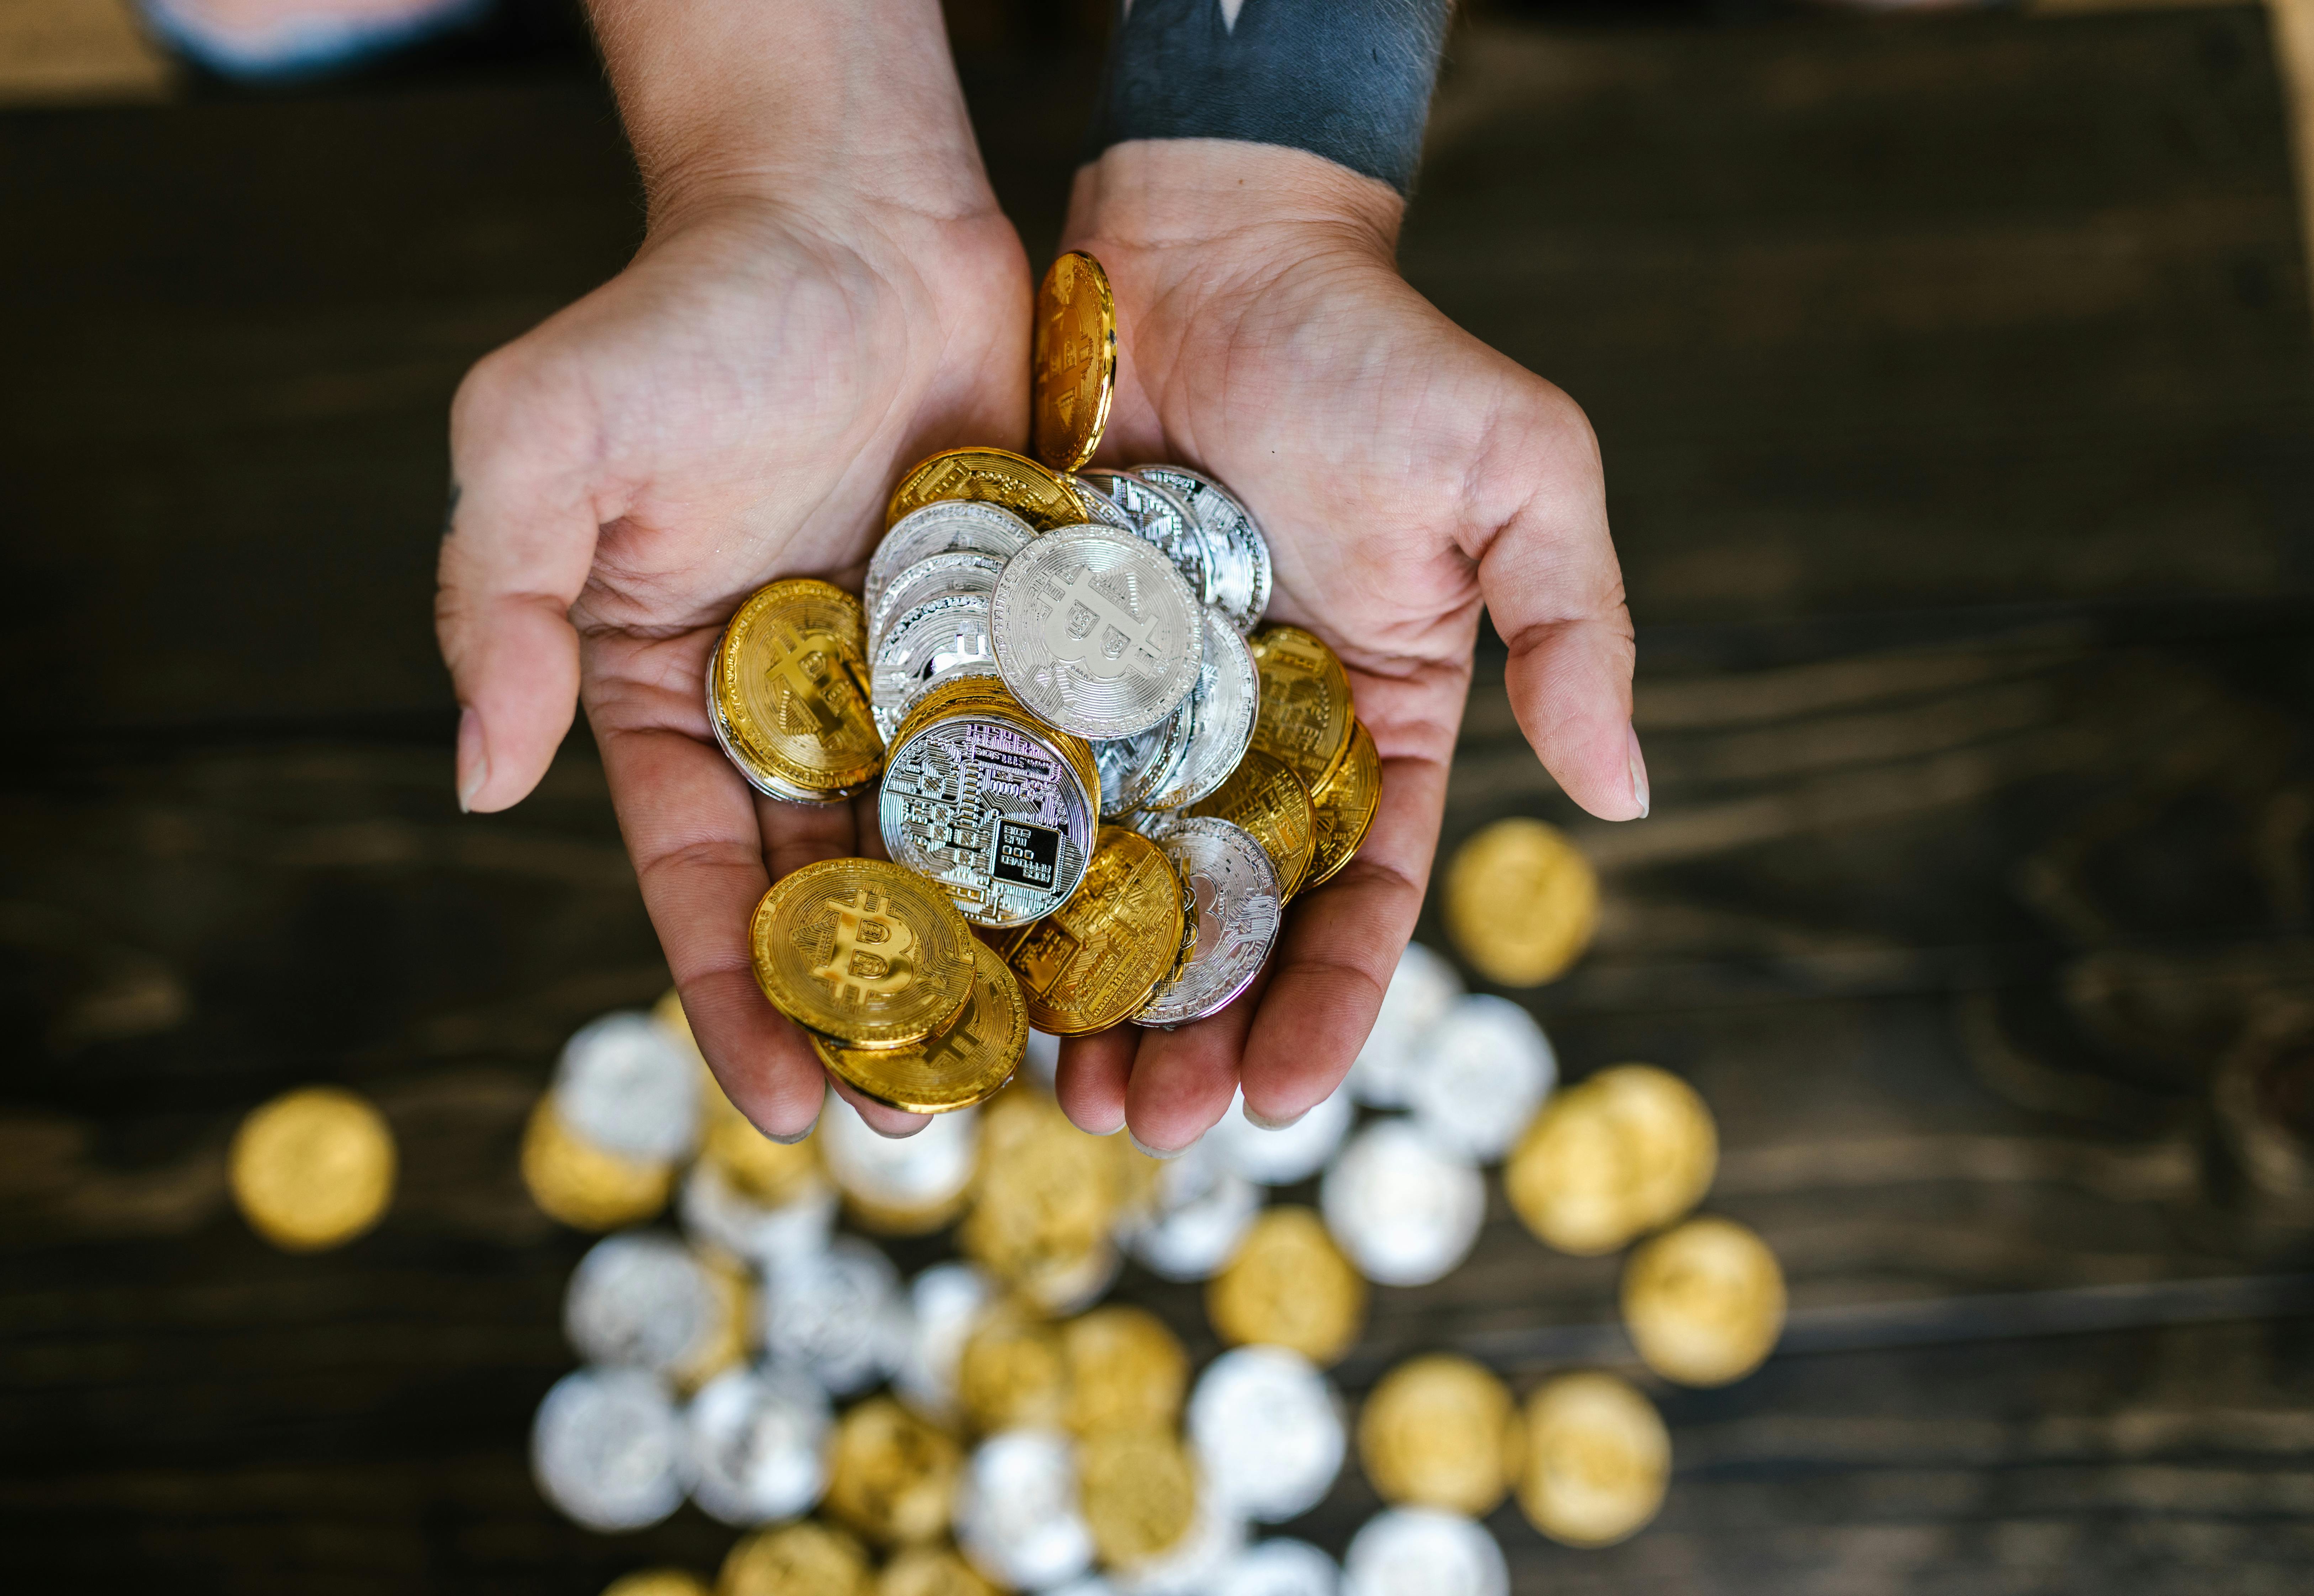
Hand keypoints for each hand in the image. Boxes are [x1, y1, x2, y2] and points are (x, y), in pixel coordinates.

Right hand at [436, 1, 1029, 1139]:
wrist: (844, 208)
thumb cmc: (679, 317)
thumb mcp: (539, 444)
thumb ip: (495, 607)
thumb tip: (481, 781)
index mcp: (679, 701)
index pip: (704, 884)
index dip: (737, 998)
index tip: (782, 1108)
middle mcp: (802, 715)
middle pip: (838, 895)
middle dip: (875, 1010)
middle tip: (926, 1123)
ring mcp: (917, 681)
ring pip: (956, 848)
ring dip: (992, 954)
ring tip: (1046, 1066)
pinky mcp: (1017, 633)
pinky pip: (1055, 753)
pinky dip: (1084, 836)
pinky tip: (1128, 923)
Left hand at [1055, 142, 1642, 1152]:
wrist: (1216, 242)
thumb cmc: (1381, 351)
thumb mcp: (1521, 476)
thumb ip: (1576, 630)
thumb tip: (1629, 793)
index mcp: (1370, 727)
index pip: (1359, 899)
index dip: (1326, 1003)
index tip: (1283, 1098)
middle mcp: (1251, 743)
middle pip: (1224, 924)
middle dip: (1190, 1034)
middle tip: (1140, 1128)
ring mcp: (1137, 711)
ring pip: (1109, 887)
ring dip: (1087, 995)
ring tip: (1054, 1092)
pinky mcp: (1036, 660)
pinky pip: (1009, 787)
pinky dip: (991, 876)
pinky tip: (961, 956)